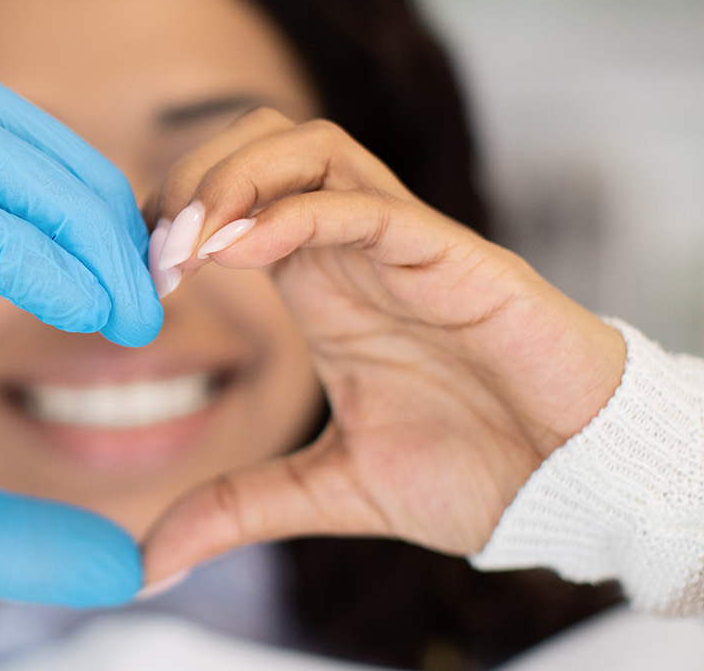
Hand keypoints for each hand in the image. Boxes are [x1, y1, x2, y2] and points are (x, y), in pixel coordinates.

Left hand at [139, 109, 626, 584]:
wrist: (576, 488)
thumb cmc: (476, 470)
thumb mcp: (326, 492)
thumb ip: (237, 508)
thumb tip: (146, 563)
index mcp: (321, 282)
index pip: (232, 197)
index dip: (168, 220)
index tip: (127, 287)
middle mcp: (355, 246)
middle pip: (258, 140)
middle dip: (187, 177)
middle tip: (147, 256)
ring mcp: (403, 241)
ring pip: (307, 146)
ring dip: (230, 178)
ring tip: (182, 243)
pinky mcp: (451, 254)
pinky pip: (362, 203)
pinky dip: (290, 212)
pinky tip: (238, 249)